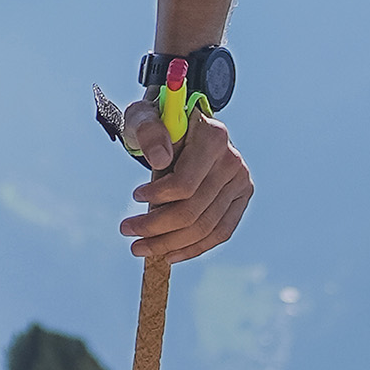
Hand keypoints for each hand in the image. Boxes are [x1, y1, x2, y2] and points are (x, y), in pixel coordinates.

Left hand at [118, 102, 252, 263]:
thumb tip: (160, 159)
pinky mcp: (241, 197)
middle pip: (193, 210)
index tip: (135, 197)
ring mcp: (240, 181)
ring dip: (169, 243)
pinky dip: (193, 248)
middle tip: (127, 231)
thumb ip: (149, 131)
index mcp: (213, 137)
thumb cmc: (159, 122)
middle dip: (156, 227)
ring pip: (205, 227)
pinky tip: (169, 253)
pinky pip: (220, 233)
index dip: (157, 197)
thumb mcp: (144, 116)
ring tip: (140, 247)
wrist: (185, 125)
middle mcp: (232, 160)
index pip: (185, 184)